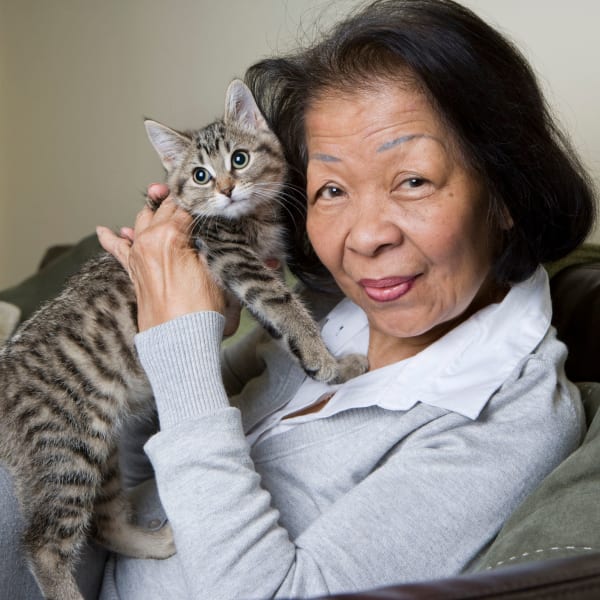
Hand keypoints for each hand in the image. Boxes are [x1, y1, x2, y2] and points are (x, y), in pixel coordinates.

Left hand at [97, 185, 227, 331]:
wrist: (181, 341)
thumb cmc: (203, 311)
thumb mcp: (220, 272)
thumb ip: (219, 248)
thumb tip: (229, 240)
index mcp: (172, 234)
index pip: (186, 205)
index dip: (199, 201)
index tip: (207, 197)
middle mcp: (150, 240)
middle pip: (164, 209)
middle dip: (176, 201)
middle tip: (190, 196)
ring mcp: (138, 254)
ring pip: (142, 221)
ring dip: (152, 211)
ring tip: (160, 198)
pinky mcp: (133, 272)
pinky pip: (117, 249)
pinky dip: (111, 238)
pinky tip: (105, 230)